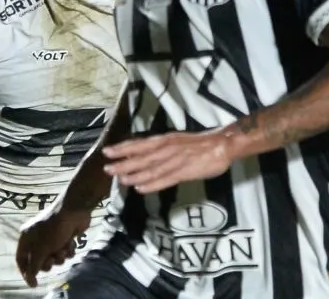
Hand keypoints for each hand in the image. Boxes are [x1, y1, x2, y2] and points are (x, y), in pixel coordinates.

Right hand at [15, 207, 90, 287]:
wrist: (74, 211)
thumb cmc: (54, 230)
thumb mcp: (42, 249)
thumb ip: (34, 265)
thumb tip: (29, 280)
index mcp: (26, 237)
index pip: (21, 259)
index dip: (26, 272)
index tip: (34, 284)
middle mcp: (36, 237)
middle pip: (38, 260)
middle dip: (47, 262)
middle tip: (52, 259)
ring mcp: (50, 237)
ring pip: (52, 257)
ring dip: (59, 257)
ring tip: (63, 249)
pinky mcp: (62, 237)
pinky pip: (62, 251)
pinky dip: (67, 250)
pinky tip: (71, 244)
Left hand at [103, 130, 232, 193]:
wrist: (221, 145)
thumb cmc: (199, 143)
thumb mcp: (175, 140)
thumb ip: (160, 147)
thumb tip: (142, 153)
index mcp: (164, 140)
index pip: (139, 144)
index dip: (122, 148)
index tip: (107, 152)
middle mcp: (166, 149)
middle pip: (141, 157)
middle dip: (123, 163)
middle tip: (107, 169)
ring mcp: (175, 161)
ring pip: (151, 169)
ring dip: (134, 175)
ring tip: (120, 180)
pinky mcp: (184, 172)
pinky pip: (165, 180)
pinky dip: (152, 184)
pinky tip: (140, 189)